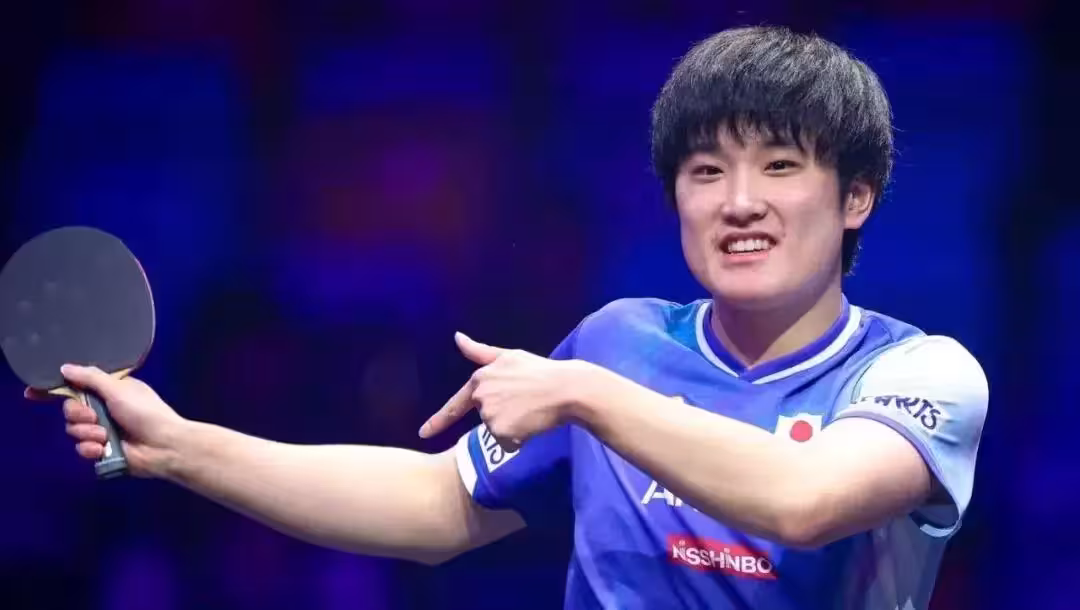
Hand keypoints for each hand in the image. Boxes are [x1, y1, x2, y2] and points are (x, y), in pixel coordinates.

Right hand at [25, 365, 186, 477]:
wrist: (164, 445)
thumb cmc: (146, 412)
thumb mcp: (118, 389)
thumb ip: (90, 378)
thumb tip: (64, 367)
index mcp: (110, 390)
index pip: (77, 386)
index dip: (55, 389)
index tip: (33, 393)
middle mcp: (104, 408)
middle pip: (70, 409)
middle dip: (78, 414)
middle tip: (94, 417)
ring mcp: (102, 430)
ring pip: (73, 430)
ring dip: (88, 433)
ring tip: (106, 436)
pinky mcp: (102, 451)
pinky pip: (81, 449)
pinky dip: (91, 449)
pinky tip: (103, 449)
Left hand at [418, 332, 598, 449]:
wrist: (565, 388)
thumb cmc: (541, 371)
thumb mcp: (509, 356)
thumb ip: (480, 352)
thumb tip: (457, 337)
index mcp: (480, 379)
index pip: (454, 405)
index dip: (437, 421)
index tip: (423, 433)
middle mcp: (480, 396)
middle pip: (486, 418)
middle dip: (504, 415)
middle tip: (525, 403)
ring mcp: (489, 414)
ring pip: (498, 432)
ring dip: (513, 427)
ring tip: (531, 411)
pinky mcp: (501, 431)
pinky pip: (508, 443)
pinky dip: (520, 438)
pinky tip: (532, 422)